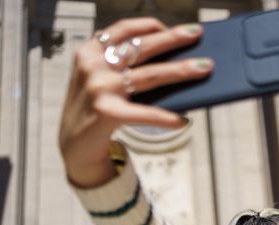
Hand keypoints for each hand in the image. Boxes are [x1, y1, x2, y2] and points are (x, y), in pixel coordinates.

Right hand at [59, 18, 212, 187]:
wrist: (74, 146)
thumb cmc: (97, 109)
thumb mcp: (102, 81)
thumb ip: (124, 68)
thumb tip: (174, 61)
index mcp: (90, 52)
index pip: (123, 30)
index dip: (150, 25)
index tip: (174, 26)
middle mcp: (93, 66)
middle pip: (141, 48)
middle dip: (173, 39)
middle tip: (198, 34)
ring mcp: (100, 89)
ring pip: (150, 75)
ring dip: (181, 70)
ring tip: (204, 68)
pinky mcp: (107, 113)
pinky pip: (146, 113)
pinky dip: (167, 117)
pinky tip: (184, 120)